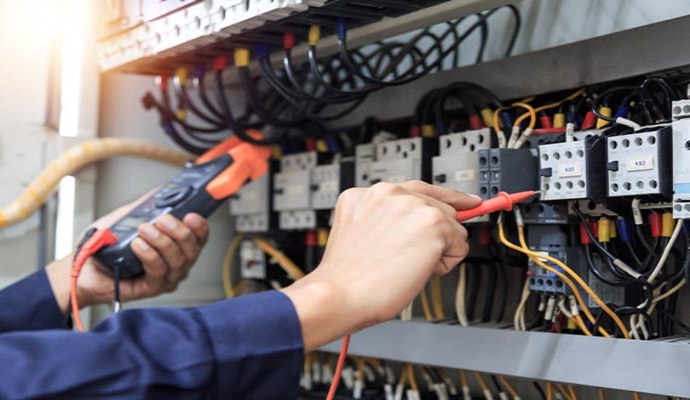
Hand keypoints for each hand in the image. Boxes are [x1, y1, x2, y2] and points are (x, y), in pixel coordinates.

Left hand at [46, 197, 209, 311]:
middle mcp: (176, 264)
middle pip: (192, 250)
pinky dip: (149, 255)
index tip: (191, 215)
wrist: (81, 267)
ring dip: (162, 242)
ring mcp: (166, 278)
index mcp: (177, 247)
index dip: (199, 227)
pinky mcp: (151, 289)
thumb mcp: (128, 218)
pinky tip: (138, 245)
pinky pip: (158, 272)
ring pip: (177, 261)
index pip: (199, 238)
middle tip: (162, 219)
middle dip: (180, 232)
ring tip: (144, 230)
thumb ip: (146, 206)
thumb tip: (161, 190)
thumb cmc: (104, 246)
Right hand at [281, 181, 480, 350]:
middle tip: (407, 259)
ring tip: (403, 265)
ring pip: (451, 226)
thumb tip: (424, 227)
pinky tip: (416, 269)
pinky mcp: (432, 222)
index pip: (415, 190)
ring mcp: (411, 204)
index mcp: (366, 194)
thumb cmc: (347, 278)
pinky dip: (445, 263)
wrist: (340, 295)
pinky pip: (460, 245)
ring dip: (437, 250)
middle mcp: (389, 192)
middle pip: (439, 207)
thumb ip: (388, 221)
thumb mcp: (361, 235)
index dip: (444, 198)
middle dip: (433, 235)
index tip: (467, 200)